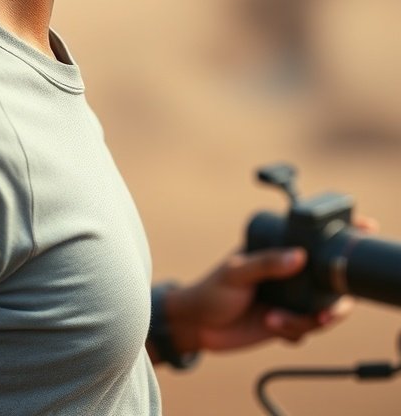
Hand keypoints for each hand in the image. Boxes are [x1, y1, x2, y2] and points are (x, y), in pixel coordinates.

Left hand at [162, 215, 376, 354]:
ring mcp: (288, 299)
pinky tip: (272, 325)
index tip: (362, 229)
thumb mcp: (236, 272)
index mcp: (277, 251)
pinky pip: (304, 330)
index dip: (337, 237)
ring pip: (319, 310)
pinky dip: (293, 330)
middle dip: (334, 298)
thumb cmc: (211, 290)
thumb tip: (299, 256)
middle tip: (329, 310)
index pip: (311, 240)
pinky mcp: (284, 323)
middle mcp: (288, 275)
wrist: (196, 326)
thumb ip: (266, 263)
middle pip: (326, 282)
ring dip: (308, 319)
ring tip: (281, 320)